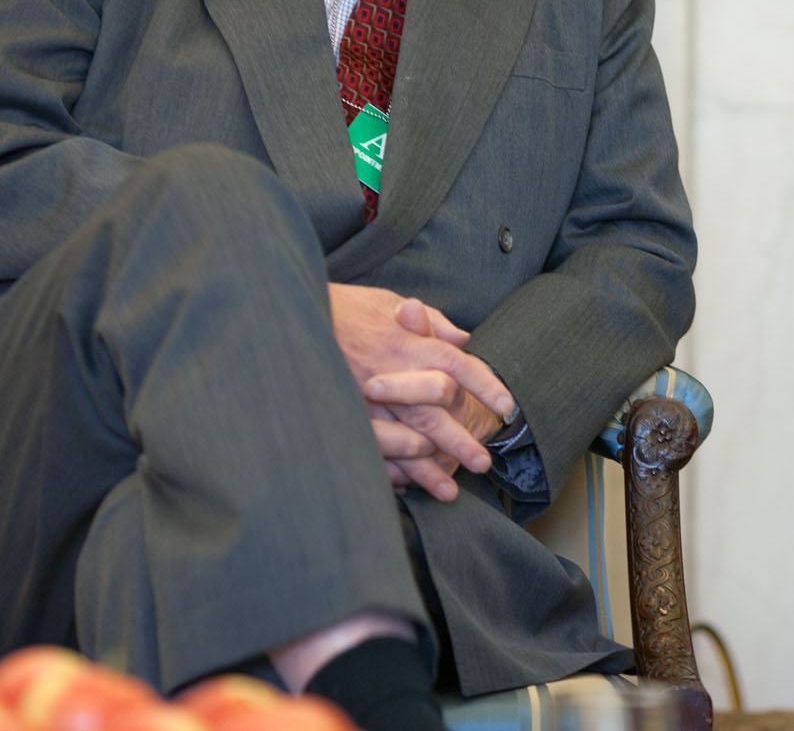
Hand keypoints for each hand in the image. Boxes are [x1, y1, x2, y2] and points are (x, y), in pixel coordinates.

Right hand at [329, 284, 513, 500]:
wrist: (285, 315)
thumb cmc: (340, 307)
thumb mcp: (384, 302)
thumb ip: (427, 321)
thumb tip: (462, 338)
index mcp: (405, 342)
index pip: (457, 365)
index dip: (486, 385)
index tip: (508, 405)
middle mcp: (388, 372)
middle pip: (434, 412)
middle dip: (460, 441)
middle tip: (483, 464)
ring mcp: (361, 400)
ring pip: (403, 441)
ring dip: (427, 469)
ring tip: (449, 491)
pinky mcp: (338, 419)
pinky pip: (368, 452)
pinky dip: (388, 472)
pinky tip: (405, 489)